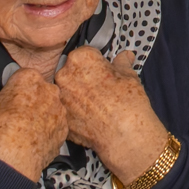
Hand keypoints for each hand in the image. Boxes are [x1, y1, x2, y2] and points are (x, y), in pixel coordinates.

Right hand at [0, 62, 70, 177]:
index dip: (12, 90)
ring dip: (40, 117)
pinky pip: (55, 127)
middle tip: (14, 118)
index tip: (6, 102)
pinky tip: (33, 142)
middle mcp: (49, 90)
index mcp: (28, 78)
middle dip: (28, 102)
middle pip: (38, 92)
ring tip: (23, 132)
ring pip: (49, 109)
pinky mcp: (63, 130)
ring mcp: (59, 111)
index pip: (21, 78)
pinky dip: (46, 133)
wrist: (11, 161)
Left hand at [55, 47, 170, 182]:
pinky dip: (75, 113)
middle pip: (71, 72)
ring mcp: (59, 98)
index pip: (85, 54)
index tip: (103, 71)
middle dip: (82, 78)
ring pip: (66, 92)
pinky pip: (66, 111)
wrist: (123, 134)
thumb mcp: (129, 75)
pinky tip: (89, 119)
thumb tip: (125, 56)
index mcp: (80, 58)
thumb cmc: (128, 100)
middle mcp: (64, 75)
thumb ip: (122, 63)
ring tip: (94, 106)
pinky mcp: (60, 118)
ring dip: (76, 95)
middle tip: (99, 89)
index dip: (96, 62)